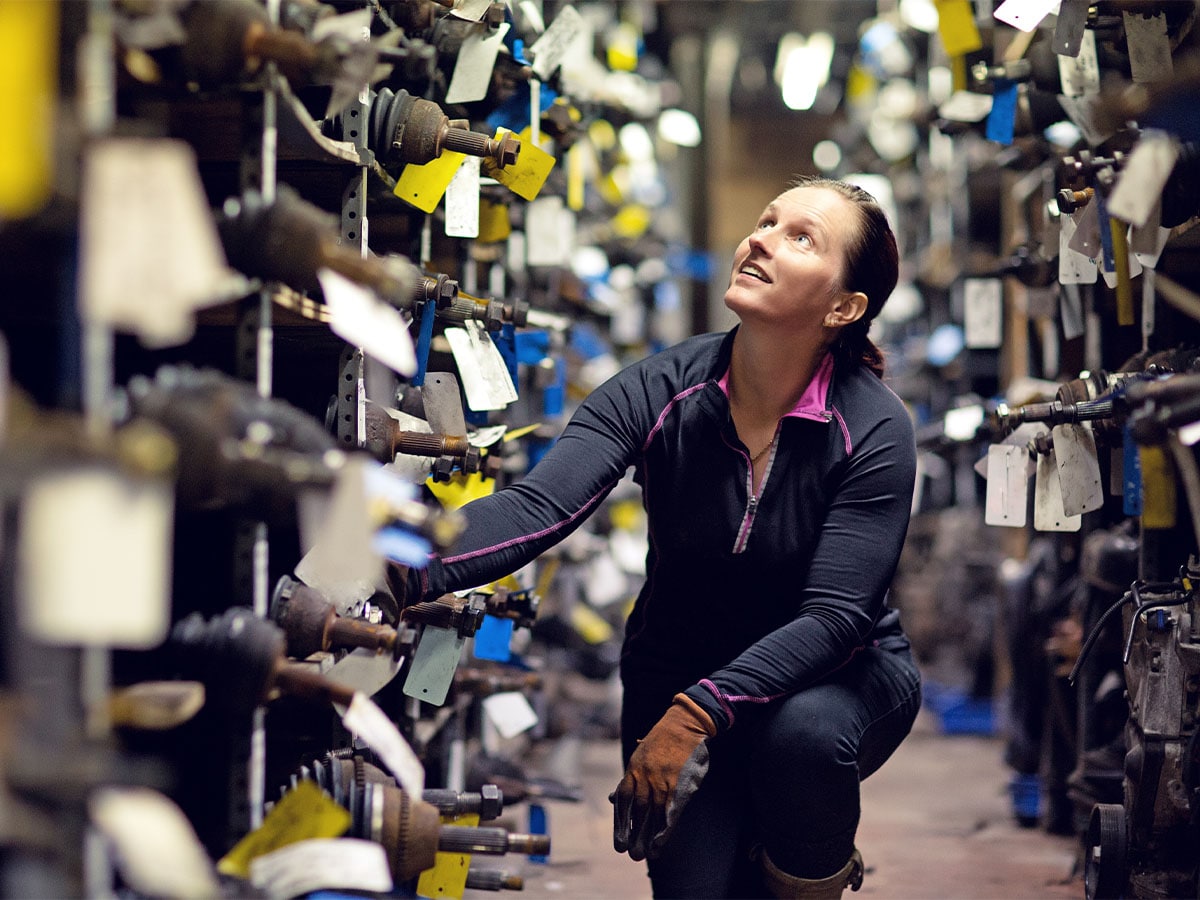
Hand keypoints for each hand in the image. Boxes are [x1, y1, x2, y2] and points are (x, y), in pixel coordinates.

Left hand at [611, 693, 716, 860]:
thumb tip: (613, 799)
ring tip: (645, 854)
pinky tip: (661, 841)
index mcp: (633, 770)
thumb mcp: (639, 758)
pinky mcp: (679, 784)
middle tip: (630, 854)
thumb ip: (629, 780)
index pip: (623, 801)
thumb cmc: (660, 743)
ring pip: (653, 813)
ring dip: (648, 836)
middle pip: (637, 811)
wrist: (683, 725)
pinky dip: (665, 827)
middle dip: (633, 834)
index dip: (620, 823)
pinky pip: (670, 810)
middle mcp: (645, 777)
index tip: (618, 842)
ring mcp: (662, 781)